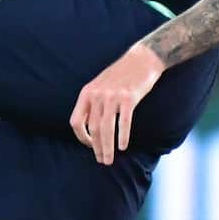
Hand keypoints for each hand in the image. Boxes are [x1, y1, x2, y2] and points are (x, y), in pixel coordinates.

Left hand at [70, 44, 164, 164]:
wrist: (142, 59)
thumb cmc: (121, 75)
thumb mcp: (100, 86)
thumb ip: (93, 103)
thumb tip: (89, 128)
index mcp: (87, 93)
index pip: (76, 121)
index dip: (81, 137)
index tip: (90, 145)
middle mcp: (97, 95)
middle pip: (93, 129)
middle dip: (96, 148)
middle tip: (102, 160)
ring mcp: (113, 96)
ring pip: (106, 129)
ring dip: (107, 147)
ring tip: (109, 159)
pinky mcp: (129, 98)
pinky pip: (124, 122)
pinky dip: (123, 137)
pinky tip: (123, 147)